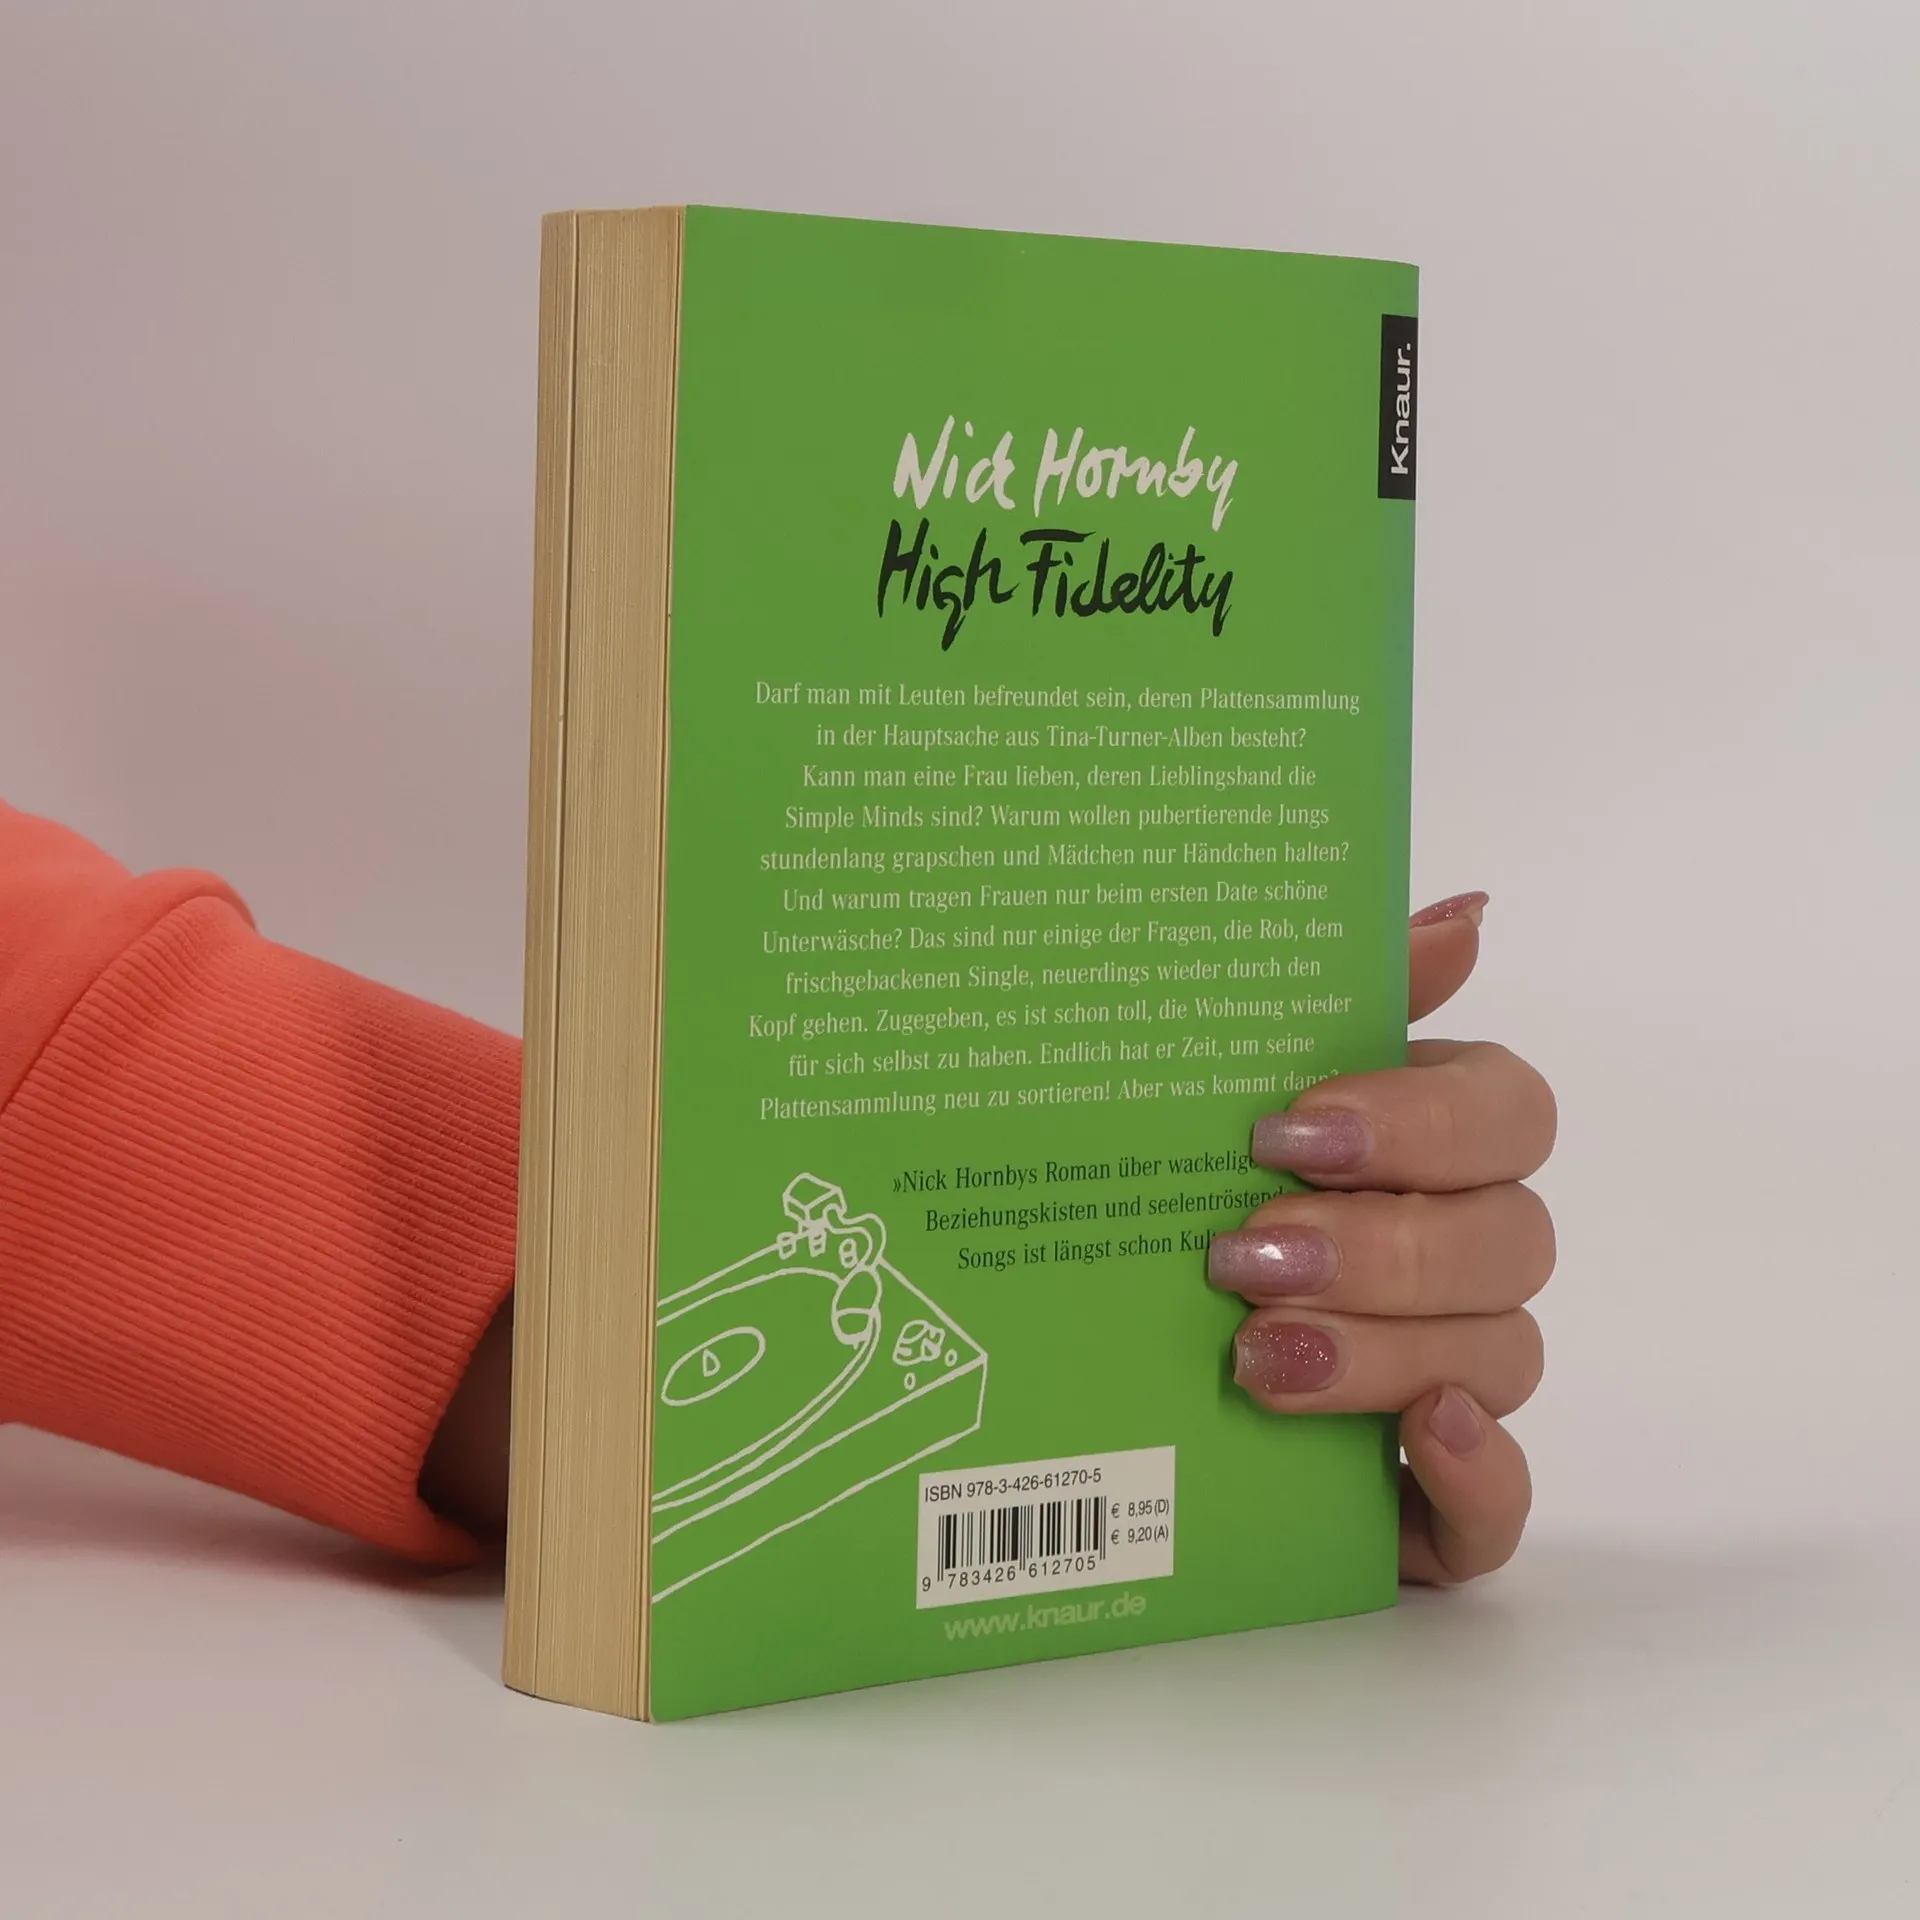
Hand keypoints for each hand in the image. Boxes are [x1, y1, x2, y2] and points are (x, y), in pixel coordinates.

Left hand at [1208, 892, 1554, 1583]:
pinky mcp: (1434, 1497)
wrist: (1093, 1352)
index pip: (1509, 1113)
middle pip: (1511, 1241)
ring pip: (1502, 1359)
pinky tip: (1423, 1438)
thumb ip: (1344, 993)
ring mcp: (1460, 1378)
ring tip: (1255, 1355)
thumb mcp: (1232, 1083)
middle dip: (1382, 1248)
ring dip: (1385, 1353)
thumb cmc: (1185, 1189)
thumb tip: (1467, 910)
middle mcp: (1465, 1257)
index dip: (1419, 1122)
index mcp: (1433, 1145)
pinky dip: (1484, 1478)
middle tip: (1245, 1256)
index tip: (1289, 1130)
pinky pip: (1507, 1508)